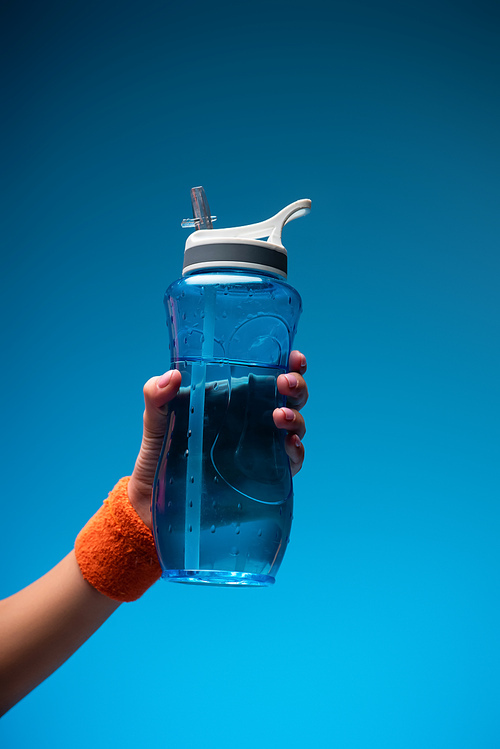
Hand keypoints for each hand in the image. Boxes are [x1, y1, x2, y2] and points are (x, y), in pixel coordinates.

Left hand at [128, 350, 308, 527]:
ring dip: (296, 418)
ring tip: (280, 417)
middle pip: (290, 398)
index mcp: (232, 400)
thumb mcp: (155, 422)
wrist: (154, 503)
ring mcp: (260, 449)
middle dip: (296, 386)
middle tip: (284, 383)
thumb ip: (157, 397)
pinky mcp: (263, 478)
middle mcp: (252, 422)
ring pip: (294, 427)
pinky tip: (289, 445)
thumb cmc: (158, 455)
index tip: (293, 358)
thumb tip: (172, 377)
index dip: (288, 365)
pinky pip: (290, 463)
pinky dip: (296, 452)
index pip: (268, 375)